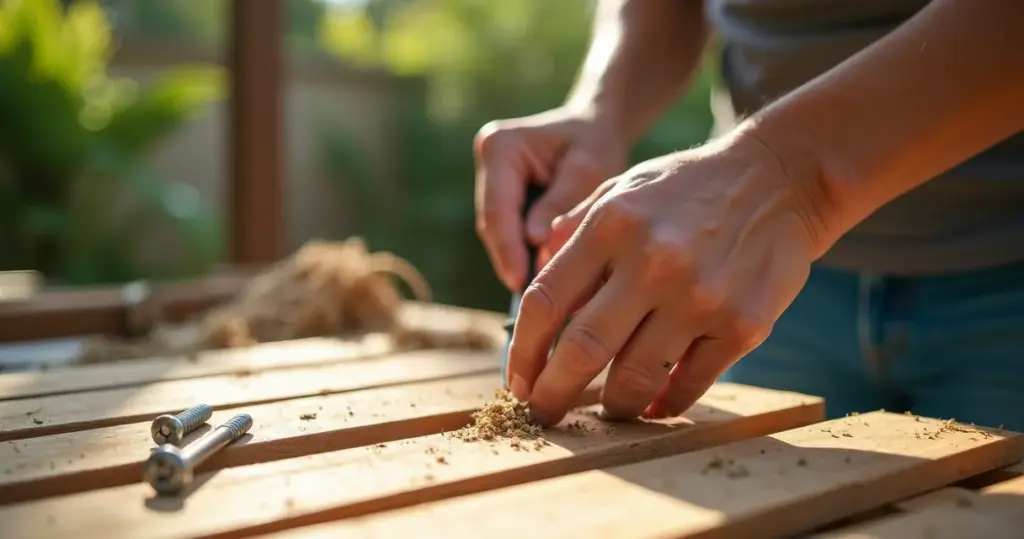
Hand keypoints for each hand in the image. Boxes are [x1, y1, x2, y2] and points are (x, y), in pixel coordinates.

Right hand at [474, 107, 628, 291]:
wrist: (596, 127)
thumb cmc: (596, 144)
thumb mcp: (588, 170)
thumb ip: (561, 206)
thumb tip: (537, 248)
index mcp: (500, 147)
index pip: (497, 207)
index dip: (507, 249)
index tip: (519, 283)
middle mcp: (488, 162)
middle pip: (494, 223)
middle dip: (512, 260)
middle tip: (532, 300)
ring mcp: (492, 180)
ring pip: (500, 232)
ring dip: (519, 260)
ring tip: (540, 294)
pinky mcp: (503, 196)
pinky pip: (510, 231)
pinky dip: (526, 253)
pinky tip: (544, 278)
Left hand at [505, 131, 830, 424]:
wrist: (782, 179)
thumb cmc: (690, 187)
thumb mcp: (624, 188)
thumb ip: (576, 228)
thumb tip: (534, 267)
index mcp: (610, 225)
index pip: (544, 303)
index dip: (522, 353)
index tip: (517, 380)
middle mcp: (651, 262)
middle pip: (581, 351)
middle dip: (552, 394)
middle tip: (543, 412)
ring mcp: (698, 296)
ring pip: (633, 377)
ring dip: (612, 405)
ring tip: (607, 407)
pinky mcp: (741, 324)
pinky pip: (688, 384)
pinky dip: (664, 404)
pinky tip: (654, 405)